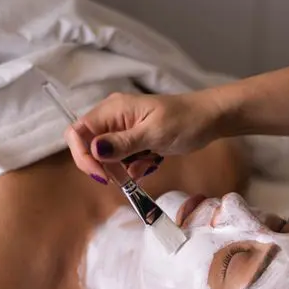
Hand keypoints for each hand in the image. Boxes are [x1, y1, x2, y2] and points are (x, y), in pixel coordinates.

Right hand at [64, 90, 222, 180]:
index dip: (83, 156)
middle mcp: (113, 118)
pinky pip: (123, 160)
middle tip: (125, 178)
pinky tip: (153, 161)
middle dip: (105, 167)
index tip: (102, 175)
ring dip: (123, 168)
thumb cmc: (185, 120)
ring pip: (107, 158)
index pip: (79, 133)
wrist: (210, 119)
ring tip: (148, 163)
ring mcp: (123, 131)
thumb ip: (123, 143)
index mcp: (113, 110)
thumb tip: (95, 150)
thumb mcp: (154, 133)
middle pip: (90, 148)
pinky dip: (135, 167)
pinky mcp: (134, 142)